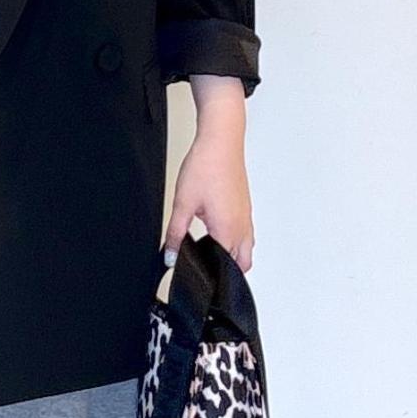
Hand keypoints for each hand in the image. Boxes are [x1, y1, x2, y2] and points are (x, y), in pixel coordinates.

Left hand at [163, 128, 253, 271]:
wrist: (220, 142)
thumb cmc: (206, 167)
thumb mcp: (183, 204)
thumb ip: (175, 234)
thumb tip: (170, 256)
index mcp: (228, 230)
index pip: (226, 268)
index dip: (212, 275)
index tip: (199, 275)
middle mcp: (242, 226)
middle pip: (241, 263)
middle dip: (226, 270)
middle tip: (205, 268)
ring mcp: (246, 216)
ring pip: (246, 249)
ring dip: (233, 255)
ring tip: (211, 251)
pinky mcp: (245, 207)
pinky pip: (246, 233)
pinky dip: (236, 240)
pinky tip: (217, 230)